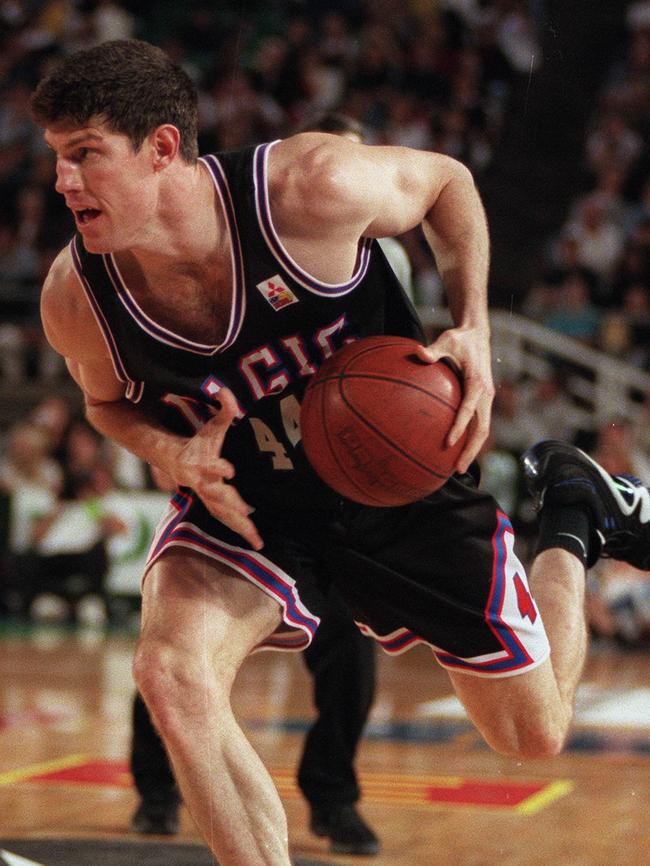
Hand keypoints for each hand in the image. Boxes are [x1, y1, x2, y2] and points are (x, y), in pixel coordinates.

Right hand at [172, 388, 262, 549]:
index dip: (218, 469)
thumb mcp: (210, 424)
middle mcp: (201, 483)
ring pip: (222, 514)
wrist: (169, 458)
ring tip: (257, 541)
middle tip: (250, 519)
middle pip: (218, 499)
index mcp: (201, 464)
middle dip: (234, 510)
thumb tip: (226, 390)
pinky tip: (252, 538)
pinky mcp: (209, 502)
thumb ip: (222, 409)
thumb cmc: (195, 441)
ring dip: (239, 527)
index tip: (230, 471)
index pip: (210, 466)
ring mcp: (205, 495)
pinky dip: (237, 528)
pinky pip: (224, 518)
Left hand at [415, 326, 493, 472]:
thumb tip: (417, 352)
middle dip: (471, 450)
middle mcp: (486, 394)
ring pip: (483, 430)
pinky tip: (457, 451)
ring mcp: (487, 399)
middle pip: (481, 429)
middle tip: (457, 469)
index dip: (459, 427)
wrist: (478, 334)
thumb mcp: (446, 340)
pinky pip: (479, 424)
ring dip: (473, 450)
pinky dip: (471, 439)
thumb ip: (432, 350)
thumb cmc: (460, 338)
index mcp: (478, 382)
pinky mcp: (484, 400)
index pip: (469, 410)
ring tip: (458, 468)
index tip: (448, 443)